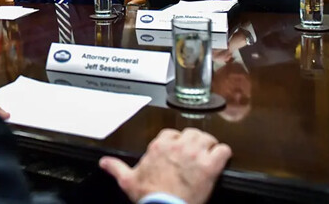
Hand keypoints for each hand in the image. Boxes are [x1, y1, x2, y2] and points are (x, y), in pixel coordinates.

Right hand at [99, 128, 231, 203]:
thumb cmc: (149, 196)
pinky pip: (223, 150)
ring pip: (208, 138)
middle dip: (194, 142)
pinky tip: (220, 160)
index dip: (176, 141)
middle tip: (195, 153)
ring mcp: (195, 154)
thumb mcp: (128, 181)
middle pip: (192, 132)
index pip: (171, 133)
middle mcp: (178, 145)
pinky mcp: (210, 166)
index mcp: (159, 146)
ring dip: (210, 146)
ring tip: (209, 155)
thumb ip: (116, 168)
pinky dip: (224, 154)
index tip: (177, 150)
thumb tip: (104, 162)